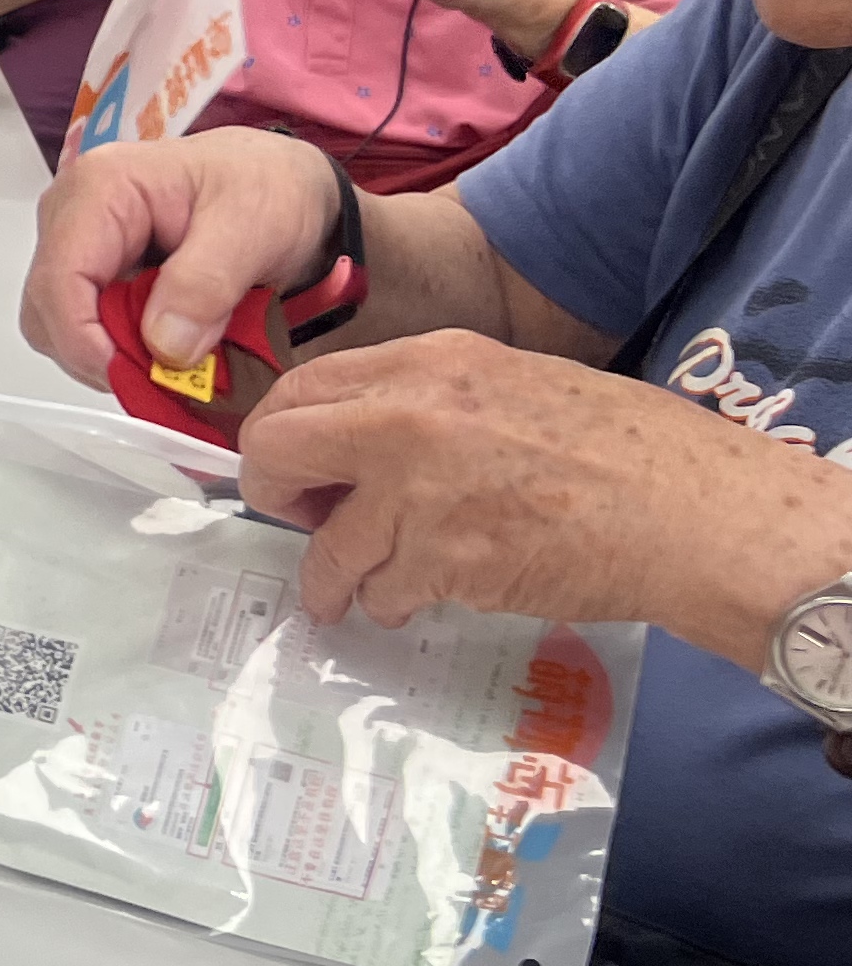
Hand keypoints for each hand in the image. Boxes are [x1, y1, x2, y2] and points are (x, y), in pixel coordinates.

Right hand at [20, 127, 345, 388]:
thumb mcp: (255, 226)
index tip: (141, 378)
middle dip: (105, 354)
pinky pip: (84, 330)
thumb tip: (163, 346)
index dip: (87, 342)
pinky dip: (124, 351)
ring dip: (117, 356)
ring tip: (179, 356)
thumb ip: (206, 283)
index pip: (59, 281)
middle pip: (50, 311)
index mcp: (99, 188)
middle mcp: (71, 215)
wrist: (279, 184)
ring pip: (60, 328)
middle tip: (171, 374)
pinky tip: (169, 344)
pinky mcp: (90, 274)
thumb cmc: (266, 186)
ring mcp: (76, 246)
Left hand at [237, 327, 851, 645]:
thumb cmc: (624, 448)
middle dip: (273, 492)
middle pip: (277, 448)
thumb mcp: (512, 385)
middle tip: (298, 518)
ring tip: (347, 592)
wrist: (693, 511)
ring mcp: (421, 494)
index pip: (302, 386)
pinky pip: (383, 591)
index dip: (281, 431)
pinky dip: (393, 602)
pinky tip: (421, 598)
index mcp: (429, 363)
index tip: (292, 462)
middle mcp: (409, 419)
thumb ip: (426, 402)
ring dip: (333, 577)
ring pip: (328, 546)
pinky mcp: (444, 563)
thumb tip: (355, 438)